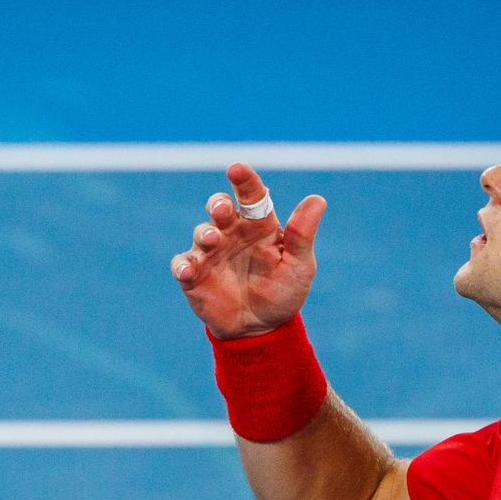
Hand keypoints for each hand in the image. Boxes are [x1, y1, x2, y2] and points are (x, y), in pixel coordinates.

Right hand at [170, 163, 326, 339]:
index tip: (237, 169)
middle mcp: (231, 234)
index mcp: (258, 225)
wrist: (261, 330)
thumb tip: (317, 199)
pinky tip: (188, 270)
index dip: (244, 180)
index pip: (251, 196)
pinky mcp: (194, 276)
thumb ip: (302, 235)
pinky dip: (182, 265)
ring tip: (212, 240)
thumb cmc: (282, 292)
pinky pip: (182, 265)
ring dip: (204, 233)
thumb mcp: (298, 266)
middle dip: (218, 204)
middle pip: (220, 208)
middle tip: (223, 210)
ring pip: (201, 233)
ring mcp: (210, 254)